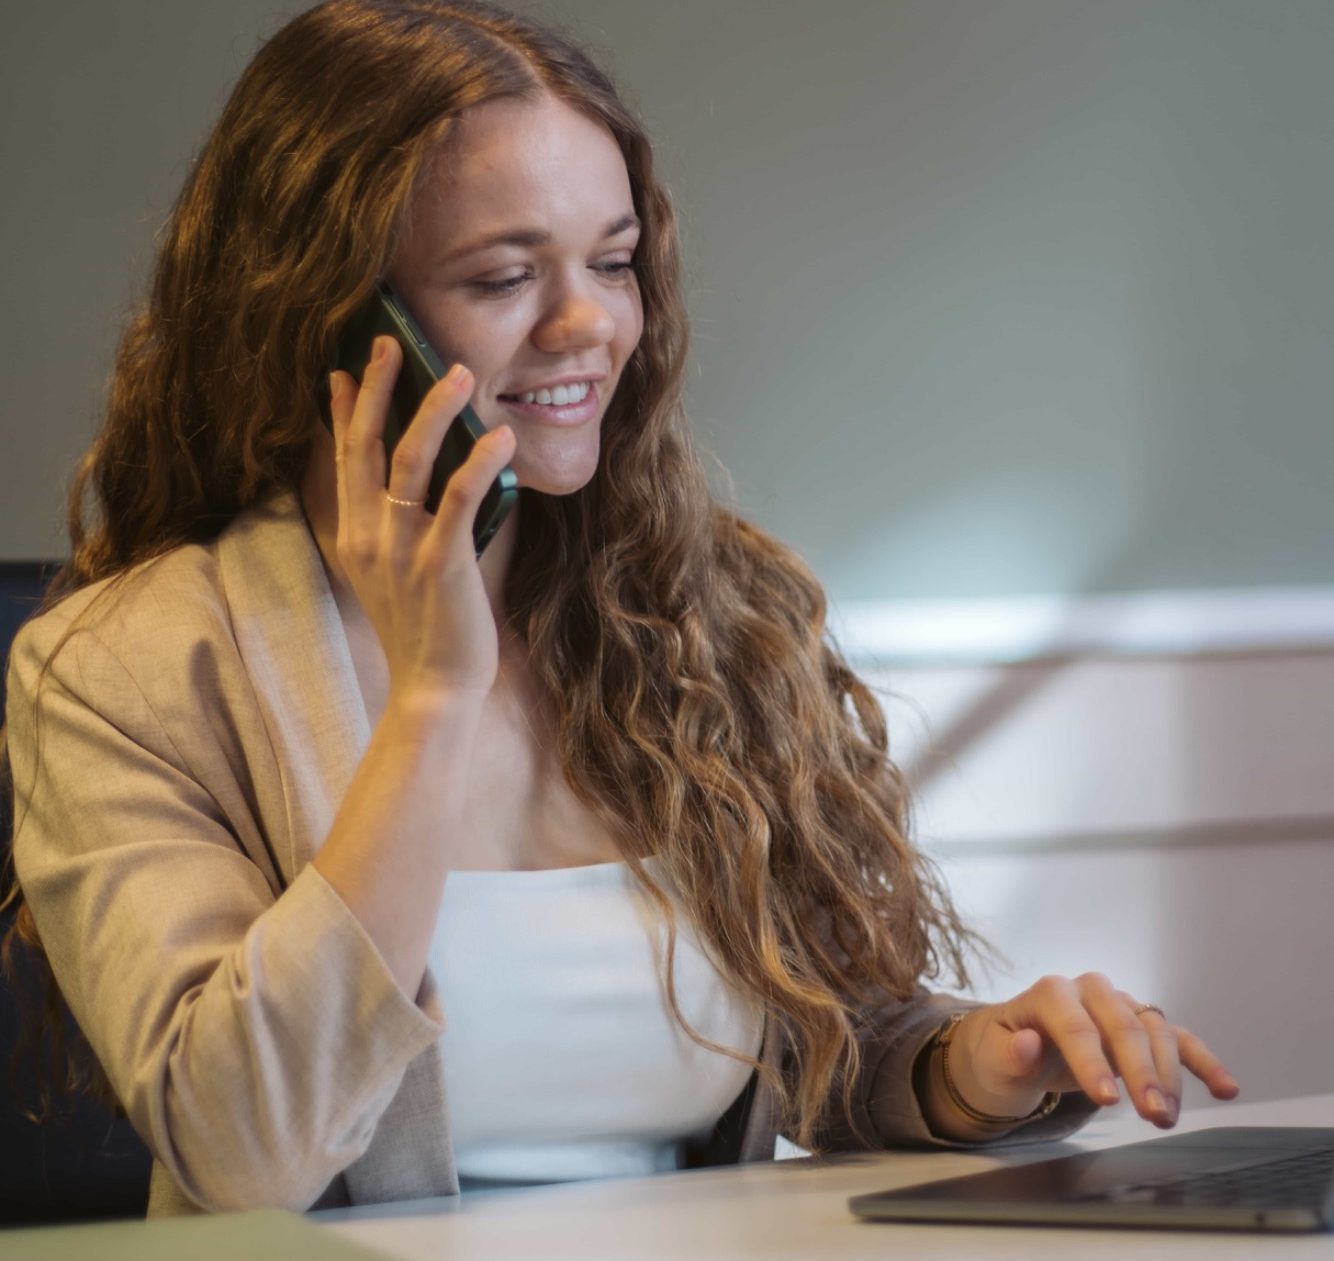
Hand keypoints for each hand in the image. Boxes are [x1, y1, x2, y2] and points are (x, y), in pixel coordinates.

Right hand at [328, 335, 516, 699]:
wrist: (433, 688)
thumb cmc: (424, 628)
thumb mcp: (393, 572)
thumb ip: (392, 525)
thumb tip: (408, 480)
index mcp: (354, 535)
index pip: (345, 458)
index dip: (345, 410)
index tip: (345, 367)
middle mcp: (368, 536)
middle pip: (367, 446)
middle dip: (378, 389)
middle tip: (391, 342)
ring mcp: (401, 549)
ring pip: (409, 462)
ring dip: (434, 412)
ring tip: (459, 373)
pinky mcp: (441, 564)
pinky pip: (458, 500)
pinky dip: (479, 463)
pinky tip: (502, 435)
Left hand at [945, 973, 1239, 1128]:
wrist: (1010, 1050)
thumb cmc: (999, 1054)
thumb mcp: (991, 1059)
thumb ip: (1010, 1054)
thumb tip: (1029, 1044)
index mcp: (1049, 994)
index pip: (1075, 1025)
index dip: (1091, 1061)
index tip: (1106, 1100)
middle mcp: (1088, 992)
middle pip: (1122, 1025)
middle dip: (1140, 1070)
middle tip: (1153, 1114)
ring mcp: (1117, 1007)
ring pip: (1153, 1032)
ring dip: (1167, 1075)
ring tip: (1168, 1117)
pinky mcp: (1138, 1028)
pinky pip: (1177, 1040)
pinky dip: (1202, 1061)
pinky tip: (1226, 1087)